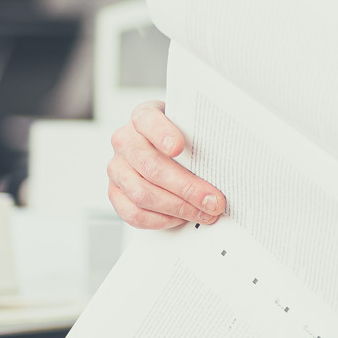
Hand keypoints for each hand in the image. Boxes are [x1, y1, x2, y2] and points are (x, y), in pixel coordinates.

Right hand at [106, 100, 226, 229]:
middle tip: (212, 200)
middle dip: (186, 187)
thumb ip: (198, 138)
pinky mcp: (115, 193)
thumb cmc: (180, 138)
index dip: (162, 134)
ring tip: (202, 213)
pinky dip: (161, 220)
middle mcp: (125, 141)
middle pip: (151, 166)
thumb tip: (223, 164)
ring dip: (177, 208)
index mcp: (143, 117)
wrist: (161, 151)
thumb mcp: (188, 128)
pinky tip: (180, 218)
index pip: (148, 120)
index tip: (178, 147)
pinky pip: (134, 213)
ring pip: (142, 193)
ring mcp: (116, 168)